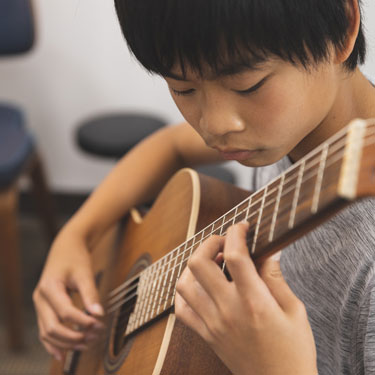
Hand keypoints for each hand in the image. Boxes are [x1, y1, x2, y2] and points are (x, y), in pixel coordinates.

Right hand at [33, 228, 104, 360]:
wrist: (66, 248)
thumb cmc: (76, 258)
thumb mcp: (85, 272)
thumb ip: (91, 294)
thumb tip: (99, 315)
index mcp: (49, 287)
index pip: (65, 312)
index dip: (83, 322)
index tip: (99, 324)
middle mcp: (40, 298)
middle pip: (53, 328)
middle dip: (74, 336)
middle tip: (94, 337)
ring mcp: (39, 305)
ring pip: (47, 333)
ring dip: (66, 343)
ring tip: (86, 344)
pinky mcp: (43, 309)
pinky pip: (45, 331)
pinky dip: (54, 344)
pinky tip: (65, 354)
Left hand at [175, 222, 316, 374]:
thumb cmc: (293, 350)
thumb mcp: (295, 310)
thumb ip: (276, 278)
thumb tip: (269, 251)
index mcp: (254, 301)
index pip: (234, 255)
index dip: (236, 232)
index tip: (242, 226)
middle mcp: (228, 310)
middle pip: (199, 263)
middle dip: (209, 242)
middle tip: (223, 242)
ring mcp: (212, 323)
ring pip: (184, 283)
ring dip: (194, 266)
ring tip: (211, 263)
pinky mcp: (206, 335)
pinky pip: (181, 309)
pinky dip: (185, 292)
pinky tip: (200, 286)